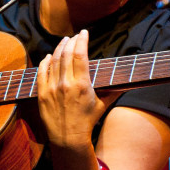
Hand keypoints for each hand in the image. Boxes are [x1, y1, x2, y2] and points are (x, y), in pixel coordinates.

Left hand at [37, 30, 116, 149]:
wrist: (68, 138)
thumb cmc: (88, 121)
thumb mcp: (103, 105)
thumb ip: (114, 90)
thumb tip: (128, 81)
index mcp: (82, 85)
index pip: (80, 55)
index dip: (81, 40)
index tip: (84, 32)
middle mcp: (66, 84)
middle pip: (66, 54)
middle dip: (71, 41)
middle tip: (75, 36)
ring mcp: (52, 88)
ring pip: (54, 61)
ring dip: (59, 48)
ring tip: (64, 41)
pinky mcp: (42, 93)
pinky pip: (42, 72)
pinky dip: (45, 61)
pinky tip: (49, 56)